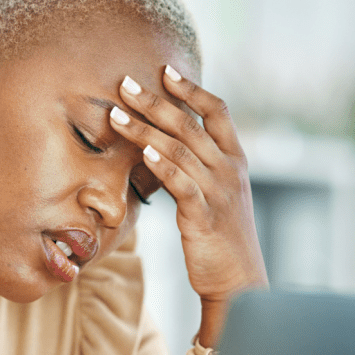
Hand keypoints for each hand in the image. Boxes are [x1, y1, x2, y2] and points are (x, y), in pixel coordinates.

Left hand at [109, 67, 268, 346]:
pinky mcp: (205, 216)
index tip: (165, 70)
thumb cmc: (223, 240)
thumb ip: (199, 168)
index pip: (218, 111)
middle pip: (190, 124)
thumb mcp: (217, 196)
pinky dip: (162, 164)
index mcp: (235, 160)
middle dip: (155, 101)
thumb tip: (165, 145)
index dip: (192, 89)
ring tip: (115, 114)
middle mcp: (230, 170)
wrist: (240, 283)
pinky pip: (182, 183)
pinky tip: (142, 151)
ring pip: (179, 149)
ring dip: (144, 129)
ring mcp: (219, 192)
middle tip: (124, 83)